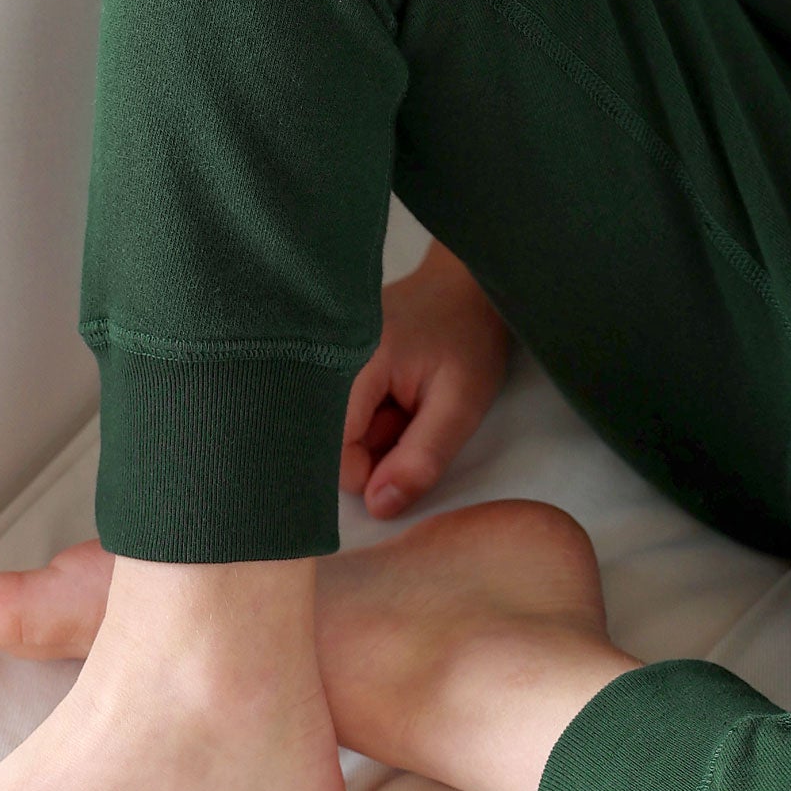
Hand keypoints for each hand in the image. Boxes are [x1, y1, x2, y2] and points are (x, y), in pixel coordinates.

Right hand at [340, 239, 511, 519]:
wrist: (467, 284)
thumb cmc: (469, 336)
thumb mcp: (461, 403)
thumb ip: (422, 457)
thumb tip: (378, 506)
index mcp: (350, 361)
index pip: (329, 450)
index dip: (369, 470)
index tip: (406, 453)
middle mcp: (321, 354)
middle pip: (324, 441)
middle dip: (371, 447)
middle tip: (409, 416)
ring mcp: (321, 352)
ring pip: (331, 428)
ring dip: (370, 431)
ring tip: (405, 400)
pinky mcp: (326, 356)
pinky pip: (335, 408)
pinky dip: (366, 414)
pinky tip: (391, 393)